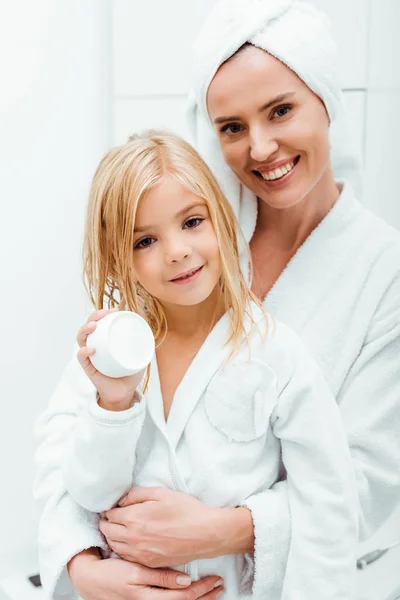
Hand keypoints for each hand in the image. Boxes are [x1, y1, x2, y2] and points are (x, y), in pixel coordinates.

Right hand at [67, 548, 223, 599]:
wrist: (90, 580)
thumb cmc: (111, 573)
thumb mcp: (135, 573)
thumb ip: (160, 577)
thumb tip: (185, 580)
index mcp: (151, 598)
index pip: (184, 596)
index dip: (202, 589)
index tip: (215, 579)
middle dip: (204, 595)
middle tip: (219, 584)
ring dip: (198, 597)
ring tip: (212, 589)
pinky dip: (184, 597)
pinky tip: (191, 592)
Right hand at [77, 308, 144, 409]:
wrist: (124, 394)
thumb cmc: (129, 374)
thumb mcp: (139, 357)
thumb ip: (144, 346)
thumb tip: (151, 333)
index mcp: (105, 341)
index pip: (100, 323)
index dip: (104, 313)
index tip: (115, 309)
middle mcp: (95, 346)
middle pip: (88, 327)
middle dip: (93, 317)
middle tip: (103, 314)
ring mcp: (90, 357)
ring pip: (81, 339)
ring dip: (85, 330)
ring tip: (93, 326)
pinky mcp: (88, 369)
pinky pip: (82, 359)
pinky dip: (84, 352)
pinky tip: (91, 349)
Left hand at [100, 486, 253, 567]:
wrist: (205, 533)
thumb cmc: (186, 510)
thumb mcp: (161, 493)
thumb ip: (137, 494)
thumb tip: (122, 500)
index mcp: (135, 517)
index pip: (110, 514)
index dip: (110, 508)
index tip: (114, 507)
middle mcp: (133, 537)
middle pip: (107, 530)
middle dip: (107, 522)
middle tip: (112, 516)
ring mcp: (140, 553)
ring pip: (114, 545)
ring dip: (112, 536)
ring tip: (118, 528)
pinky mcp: (148, 562)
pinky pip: (126, 556)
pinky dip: (122, 548)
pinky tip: (129, 541)